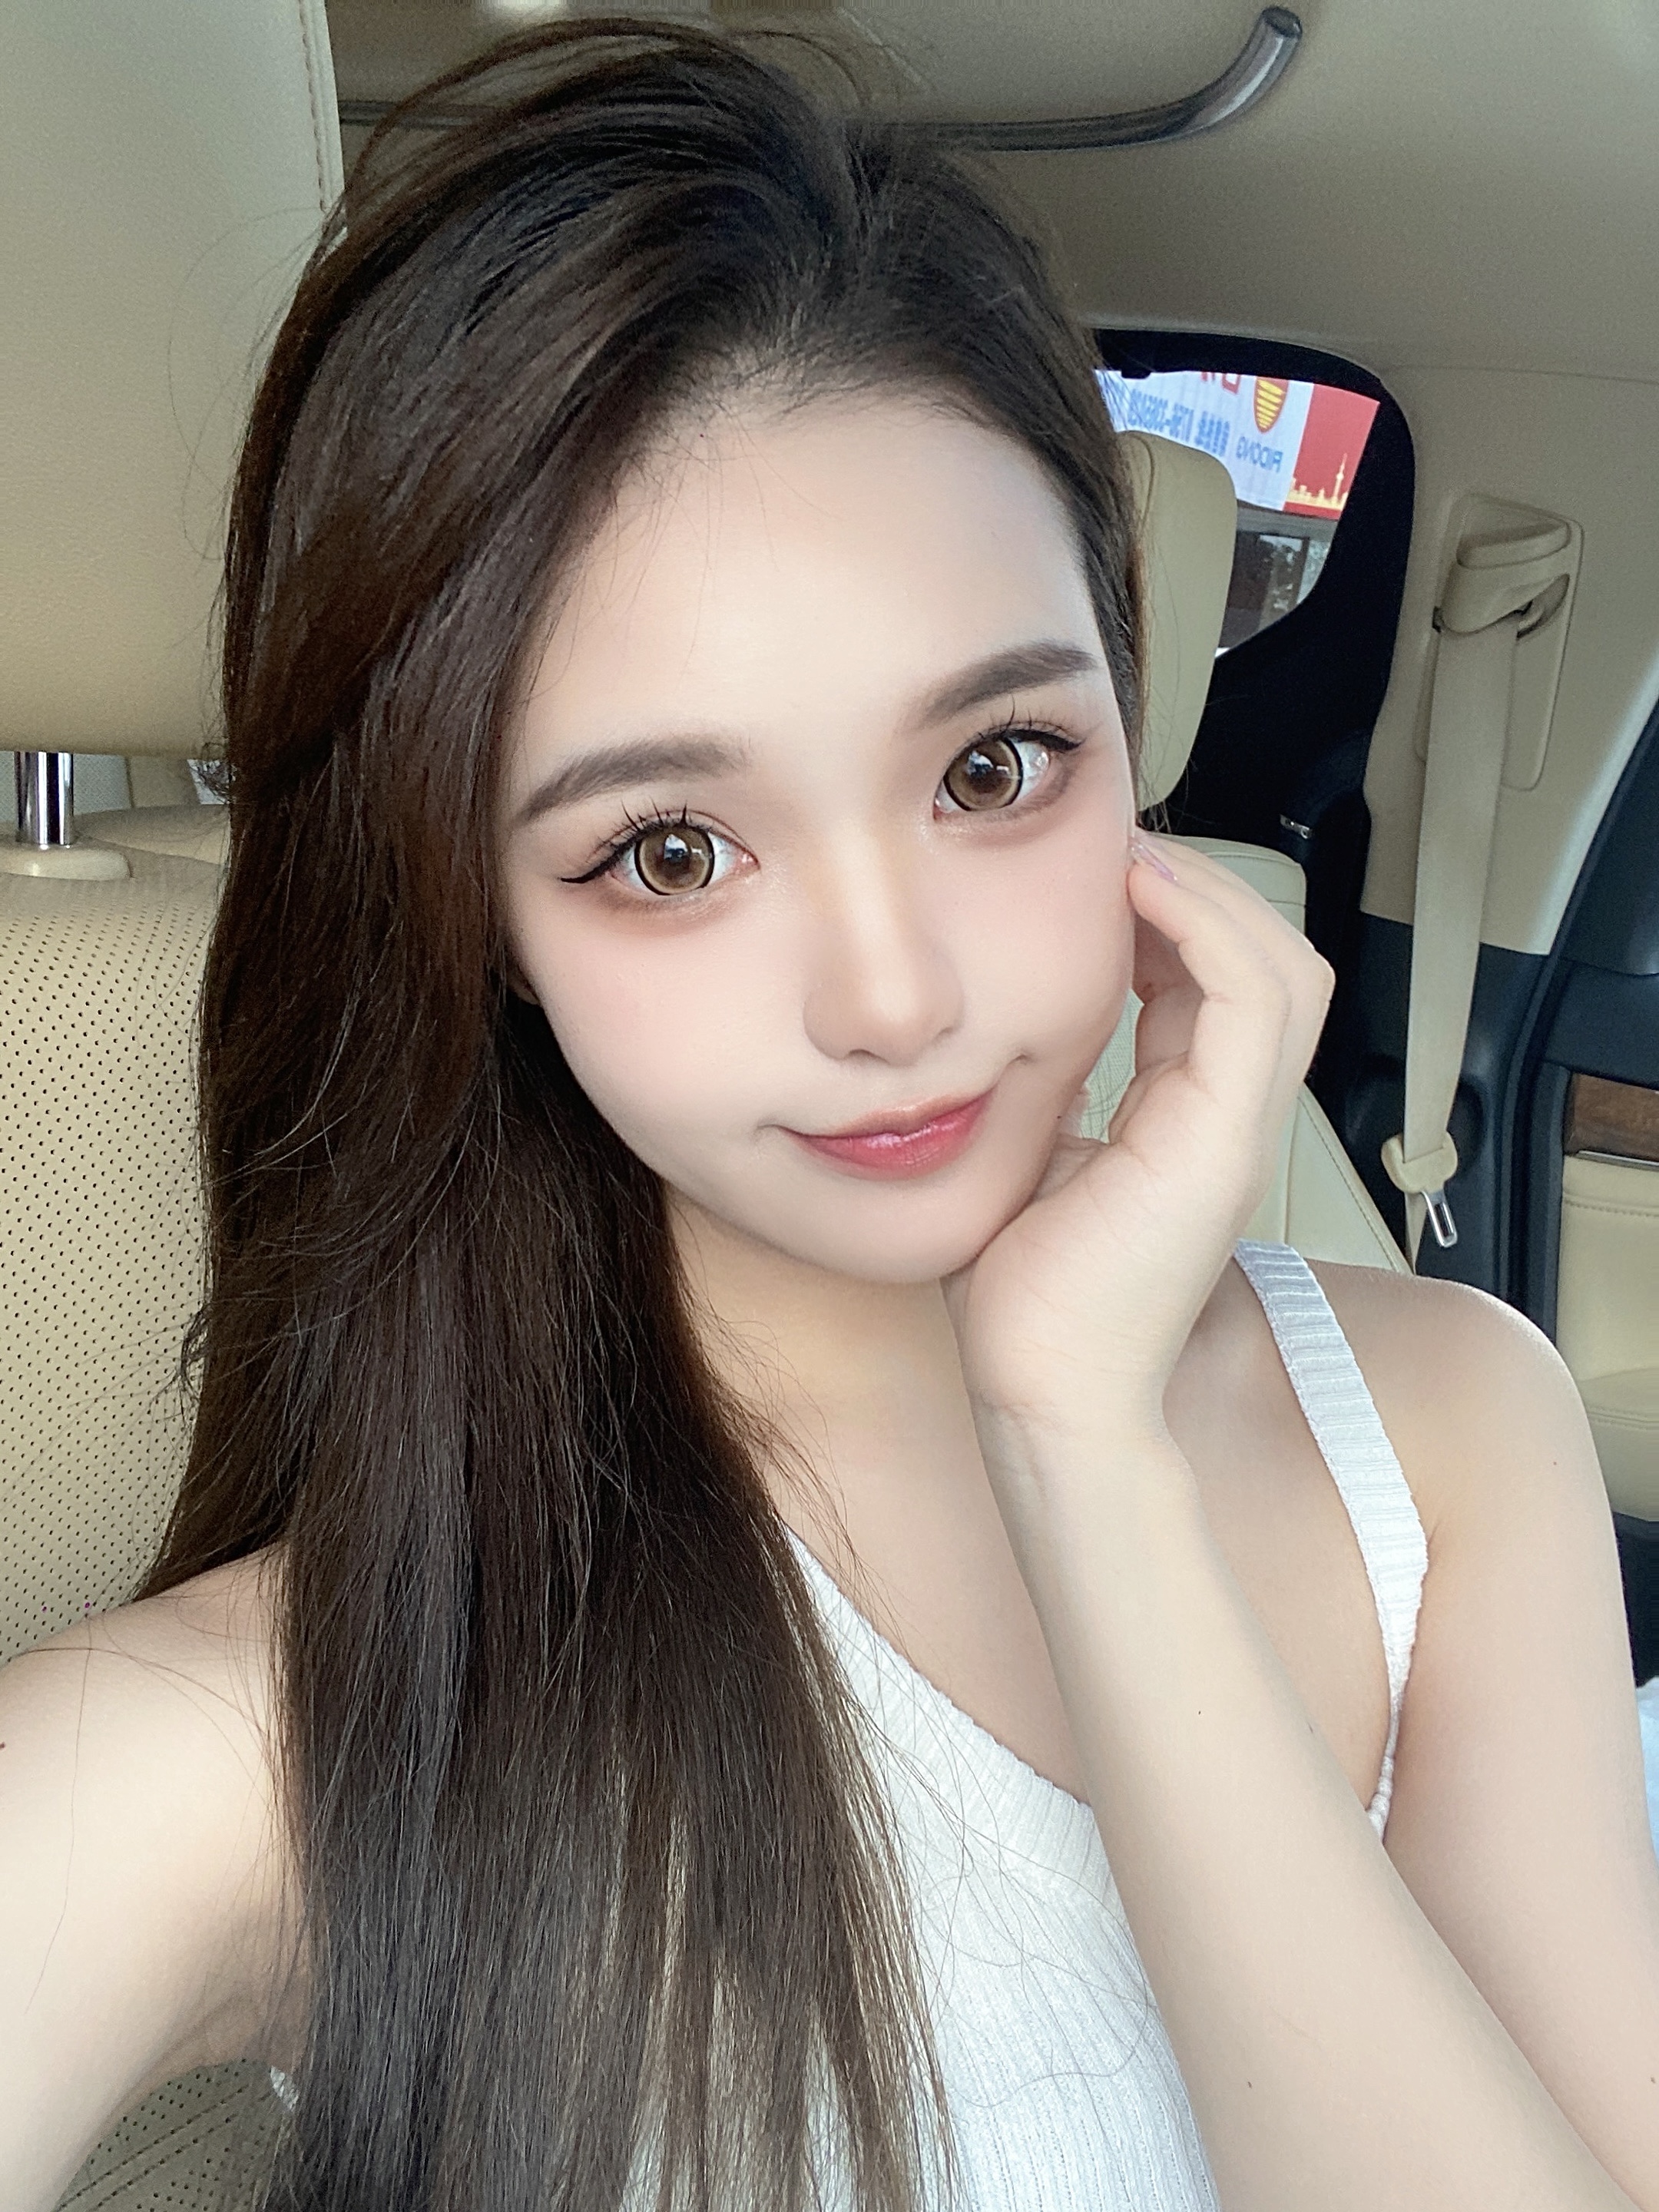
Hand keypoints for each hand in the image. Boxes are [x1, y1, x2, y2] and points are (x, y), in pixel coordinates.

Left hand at [945, 833, 1332, 1448]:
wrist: (1040, 1396)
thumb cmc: (1024, 1301)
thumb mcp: (1035, 1162)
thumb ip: (1053, 1097)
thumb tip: (1019, 1030)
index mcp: (1189, 1127)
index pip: (1215, 990)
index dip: (1171, 919)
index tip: (1099, 877)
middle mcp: (1229, 1124)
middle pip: (1272, 967)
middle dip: (1205, 892)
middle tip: (1122, 849)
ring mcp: (1237, 1134)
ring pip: (1279, 971)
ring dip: (1210, 896)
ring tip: (1134, 857)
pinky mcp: (1220, 1144)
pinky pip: (1247, 1000)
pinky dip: (1203, 928)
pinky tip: (1138, 891)